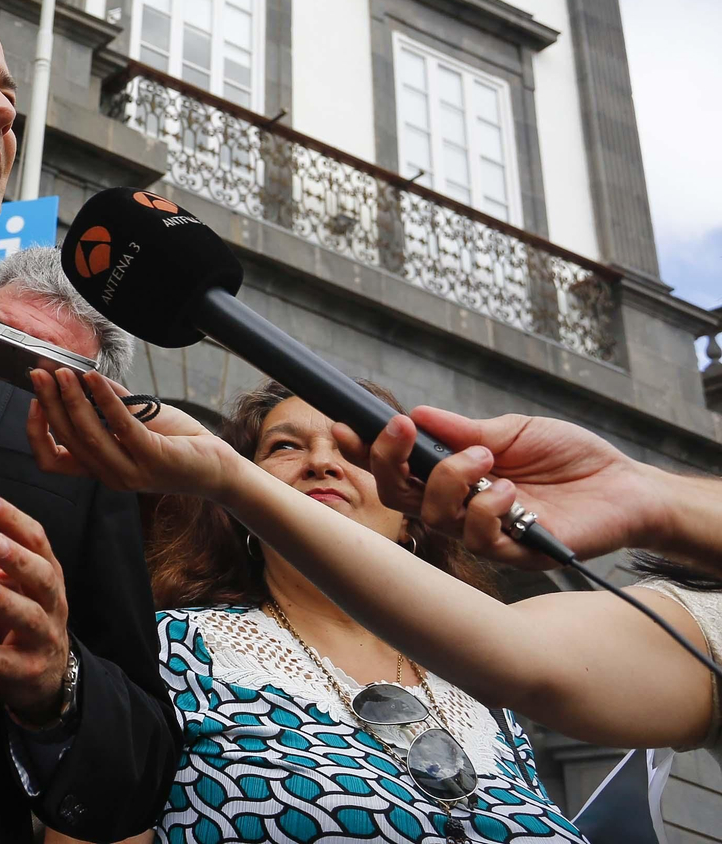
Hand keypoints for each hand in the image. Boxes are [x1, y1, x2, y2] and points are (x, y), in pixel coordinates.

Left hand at [0, 493, 73, 726]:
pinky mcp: (26, 670)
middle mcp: (51, 602)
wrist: (41, 674)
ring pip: (28, 618)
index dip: (13, 519)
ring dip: (4, 601)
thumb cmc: (14, 613)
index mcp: (45, 572)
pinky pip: (2, 663)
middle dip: (17, 558)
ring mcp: (43, 637)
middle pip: (42, 576)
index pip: (36, 540)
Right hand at [25, 368, 242, 499]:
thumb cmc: (177, 445)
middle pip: (65, 440)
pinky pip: (121, 426)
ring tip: (64, 373)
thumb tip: (83, 375)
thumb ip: (110, 402)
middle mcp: (109, 474)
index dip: (36, 431)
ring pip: (87, 436)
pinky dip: (104, 399)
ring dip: (71, 400)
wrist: (218, 468)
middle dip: (48, 403)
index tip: (33, 401)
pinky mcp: (153, 458)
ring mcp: (130, 470)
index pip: (51, 460)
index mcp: (99, 468)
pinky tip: (95, 378)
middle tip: (40, 374)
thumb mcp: (136, 421)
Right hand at [339, 407, 680, 566]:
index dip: (366, 452)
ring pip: (432, 517)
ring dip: (450, 480)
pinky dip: (487, 509)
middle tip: (402, 430)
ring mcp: (483, 533)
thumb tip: (414, 415)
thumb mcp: (511, 431)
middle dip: (388, 462)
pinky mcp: (513, 554)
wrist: (625, 486)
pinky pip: (478, 540)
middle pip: (396, 496)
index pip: (396, 468)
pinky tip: (509, 491)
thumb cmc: (570, 458)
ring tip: (486, 457)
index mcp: (452, 475)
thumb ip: (462, 429)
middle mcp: (458, 507)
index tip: (344, 426)